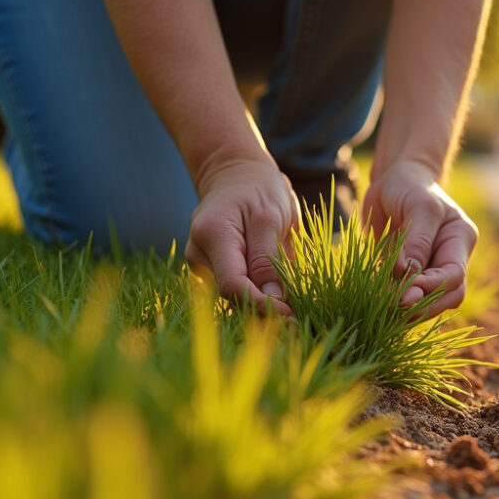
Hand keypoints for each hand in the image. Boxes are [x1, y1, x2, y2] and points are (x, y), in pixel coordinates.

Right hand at [184, 156, 299, 314]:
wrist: (237, 177)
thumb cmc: (258, 190)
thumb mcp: (271, 216)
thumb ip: (268, 258)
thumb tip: (273, 299)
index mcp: (213, 234)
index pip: (233, 284)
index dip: (261, 304)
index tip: (291, 315)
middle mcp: (199, 253)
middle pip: (231, 295)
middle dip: (264, 309)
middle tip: (299, 320)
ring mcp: (201, 264)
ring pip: (233, 297)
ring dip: (262, 305)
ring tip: (293, 307)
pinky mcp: (210, 270)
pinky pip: (234, 291)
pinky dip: (256, 297)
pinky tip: (278, 298)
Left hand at [362, 162, 477, 315]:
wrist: (394, 181)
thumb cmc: (409, 186)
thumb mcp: (417, 206)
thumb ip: (416, 241)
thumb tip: (408, 275)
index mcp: (460, 239)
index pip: (454, 274)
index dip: (432, 288)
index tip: (405, 292)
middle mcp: (451, 257)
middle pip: (448, 295)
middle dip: (423, 304)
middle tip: (392, 305)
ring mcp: (433, 268)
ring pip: (431, 302)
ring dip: (409, 309)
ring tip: (383, 307)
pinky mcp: (412, 274)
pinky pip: (410, 296)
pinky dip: (396, 304)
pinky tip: (378, 303)